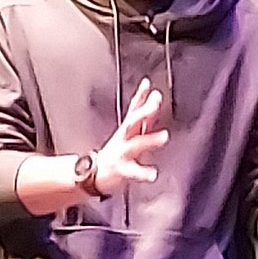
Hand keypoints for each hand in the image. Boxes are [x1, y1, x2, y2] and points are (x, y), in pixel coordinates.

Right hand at [94, 78, 169, 195]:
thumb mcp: (130, 132)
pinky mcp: (121, 170)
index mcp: (127, 129)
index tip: (147, 84)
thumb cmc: (117, 151)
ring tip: (164, 136)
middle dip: (144, 112)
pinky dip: (143, 173)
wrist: (93, 173)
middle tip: (155, 104)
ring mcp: (122, 153)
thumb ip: (144, 116)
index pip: (134, 109)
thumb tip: (155, 96)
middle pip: (133, 121)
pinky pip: (133, 172)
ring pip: (136, 144)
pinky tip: (153, 174)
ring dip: (150, 140)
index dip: (140, 95)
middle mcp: (124, 138)